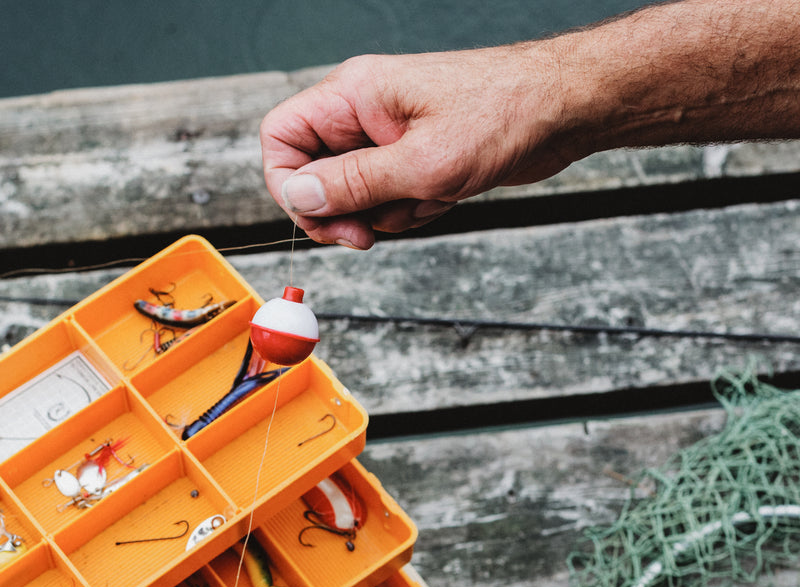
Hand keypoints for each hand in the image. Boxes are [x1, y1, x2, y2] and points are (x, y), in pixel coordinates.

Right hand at [260, 45, 580, 248]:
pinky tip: (446, 194)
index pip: (281, 137)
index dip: (287, 184)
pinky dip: (412, 209)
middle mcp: (363, 113)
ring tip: (429, 196)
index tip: (320, 218)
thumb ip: (352, 183)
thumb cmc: (502, 114)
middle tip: (366, 234)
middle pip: (314, 174)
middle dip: (341, 211)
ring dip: (385, 212)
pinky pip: (389, 198)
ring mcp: (388, 136)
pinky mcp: (413, 157)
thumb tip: (298, 198)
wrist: (563, 111)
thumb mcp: (421, 163)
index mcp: (352, 95)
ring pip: (354, 194)